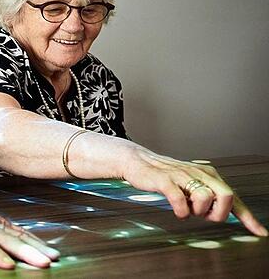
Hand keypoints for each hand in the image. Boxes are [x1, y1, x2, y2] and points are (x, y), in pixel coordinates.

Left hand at [0, 183, 59, 268]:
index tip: (9, 265)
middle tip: (43, 263)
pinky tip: (51, 250)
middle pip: (7, 241)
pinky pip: (22, 233)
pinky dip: (37, 241)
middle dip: (26, 252)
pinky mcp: (3, 223)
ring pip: (19, 236)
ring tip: (53, 258)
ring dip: (37, 247)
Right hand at [122, 148, 267, 235]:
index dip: (248, 217)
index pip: (234, 197)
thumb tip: (223, 215)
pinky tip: (177, 211)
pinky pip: (180, 200)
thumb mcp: (190, 183)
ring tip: (187, 210)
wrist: (136, 161)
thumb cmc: (164, 176)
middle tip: (203, 216)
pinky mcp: (165, 180)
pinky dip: (181, 211)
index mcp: (208, 174)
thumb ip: (207, 196)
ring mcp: (182, 175)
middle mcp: (199, 173)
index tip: (260, 232)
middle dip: (218, 214)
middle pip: (226, 196)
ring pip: (205, 198)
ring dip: (197, 212)